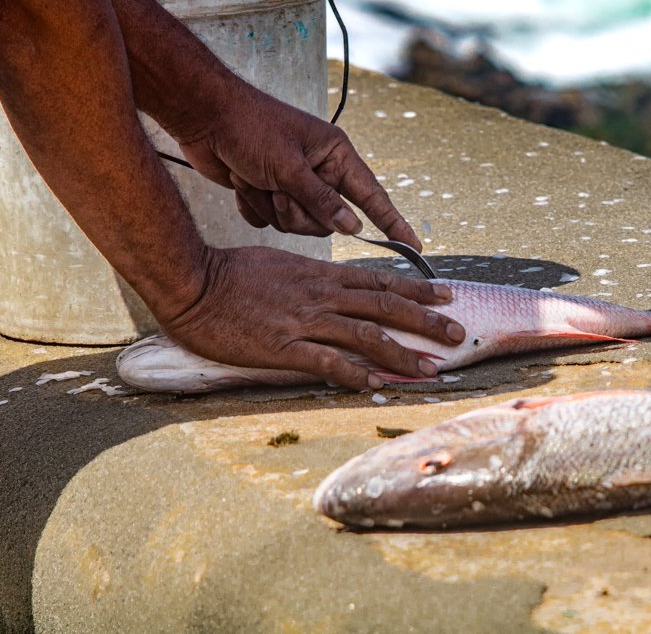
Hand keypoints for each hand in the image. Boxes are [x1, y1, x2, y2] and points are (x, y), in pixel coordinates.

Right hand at [159, 247, 464, 389]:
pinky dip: (355, 374)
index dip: (417, 290)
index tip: (447, 294)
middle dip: (425, 320)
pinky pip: (327, 363)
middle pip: (385, 307)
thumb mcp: (281, 266)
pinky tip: (377, 385)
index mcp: (322, 276)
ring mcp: (305, 321)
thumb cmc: (233, 273)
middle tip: (457, 333)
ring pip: (366, 335)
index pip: (380, 282)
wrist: (193, 282)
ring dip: (403, 352)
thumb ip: (313, 279)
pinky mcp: (284, 347)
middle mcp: (322, 295)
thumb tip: (336, 289)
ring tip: (432, 368)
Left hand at [173, 78, 423, 249]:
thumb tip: (353, 227)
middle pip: (326, 220)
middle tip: (276, 187)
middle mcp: (319, 171)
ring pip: (296, 225)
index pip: (373, 197)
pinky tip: (241, 183)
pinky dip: (253, 206)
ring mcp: (293, 183)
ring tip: (254, 179)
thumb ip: (322, 201)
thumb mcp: (290, 166)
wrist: (204, 117)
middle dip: (297, 211)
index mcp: (335, 155)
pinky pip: (270, 222)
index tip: (414, 246)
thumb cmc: (250, 128)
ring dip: (271, 206)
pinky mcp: (269, 193)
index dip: (394, 223)